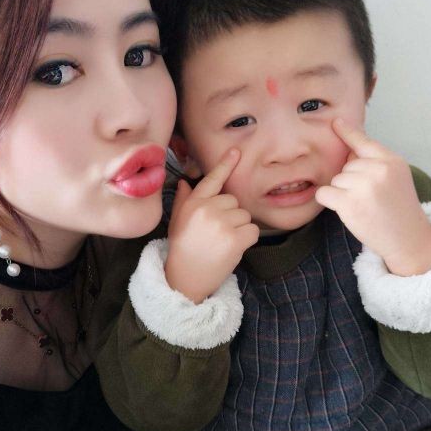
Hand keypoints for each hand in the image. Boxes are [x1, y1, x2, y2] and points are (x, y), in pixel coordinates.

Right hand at [165, 148, 258, 302]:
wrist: (185, 279)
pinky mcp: (234, 238)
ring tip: (223, 243)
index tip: (237, 151)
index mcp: (193, 203)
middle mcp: (207, 209)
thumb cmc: (183, 250)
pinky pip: (253, 230)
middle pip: (234, 201)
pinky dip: (248, 240)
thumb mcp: (178, 222)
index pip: (212, 180)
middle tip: (217, 234)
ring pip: (245, 216)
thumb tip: (186, 183)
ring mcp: (221, 223)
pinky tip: (233, 249)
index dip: (225, 165)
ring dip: (240, 229)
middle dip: (231, 216)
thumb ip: (184, 201)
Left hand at [314, 118, 430, 275]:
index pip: (364, 142)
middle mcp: (378, 169)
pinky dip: (328, 201)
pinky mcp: (349, 203)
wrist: (408, 239)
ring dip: (342, 194)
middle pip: (346, 166)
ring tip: (363, 207)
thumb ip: (375, 163)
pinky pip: (324, 193)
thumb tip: (347, 150)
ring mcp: (363, 186)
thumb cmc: (398, 210)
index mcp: (391, 161)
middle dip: (351, 182)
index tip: (335, 122)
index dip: (347, 132)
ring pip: (335, 180)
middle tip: (370, 199)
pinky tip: (345, 210)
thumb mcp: (395, 178)